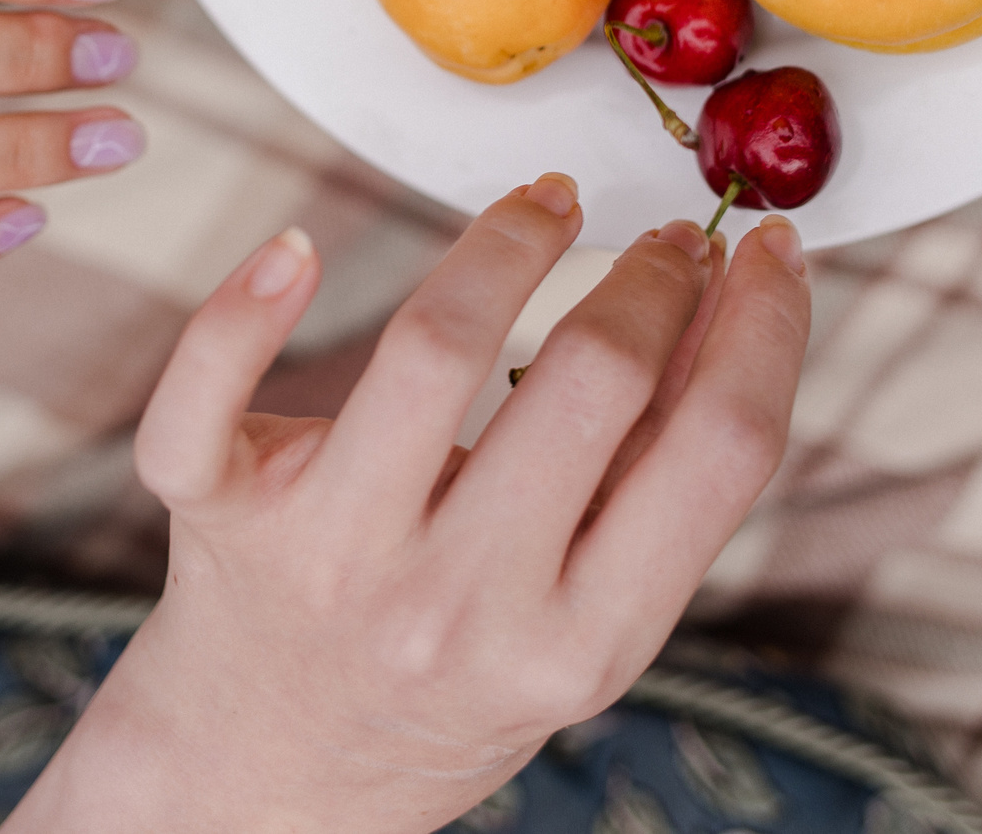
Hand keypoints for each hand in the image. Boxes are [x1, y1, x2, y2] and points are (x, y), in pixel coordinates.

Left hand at [8, 178, 811, 833]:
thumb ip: (651, 497)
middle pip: (589, 381)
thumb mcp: (578, 633)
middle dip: (650, 278)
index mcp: (576, 647)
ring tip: (549, 207)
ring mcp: (330, 556)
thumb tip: (731, 310)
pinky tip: (296, 252)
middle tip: (666, 237)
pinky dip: (243, 313)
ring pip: (432, 349)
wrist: (265, 774)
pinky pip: (207, 395)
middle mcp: (455, 608)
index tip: (774, 253)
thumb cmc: (442, 682)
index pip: (716, 452)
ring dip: (508, 245)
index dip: (765, 327)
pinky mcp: (218, 512)